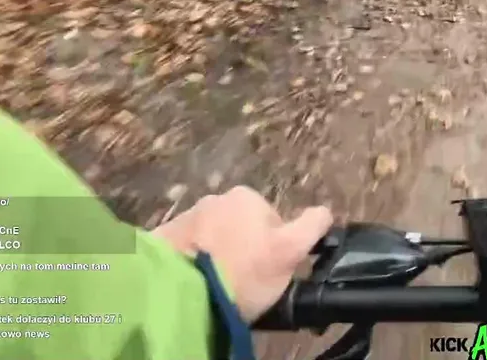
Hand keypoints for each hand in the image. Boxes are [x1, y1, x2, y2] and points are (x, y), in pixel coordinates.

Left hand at [152, 185, 332, 321]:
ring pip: (212, 239)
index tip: (268, 269)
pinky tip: (193, 281)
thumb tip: (324, 211)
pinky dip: (191, 262)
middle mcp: (215, 198)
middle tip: (242, 281)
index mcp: (248, 197)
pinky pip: (185, 250)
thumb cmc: (243, 270)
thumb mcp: (289, 252)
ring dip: (215, 255)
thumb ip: (312, 226)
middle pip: (240, 228)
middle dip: (242, 248)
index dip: (276, 246)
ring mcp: (185, 217)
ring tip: (215, 284)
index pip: (273, 220)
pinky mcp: (161, 238)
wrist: (180, 289)